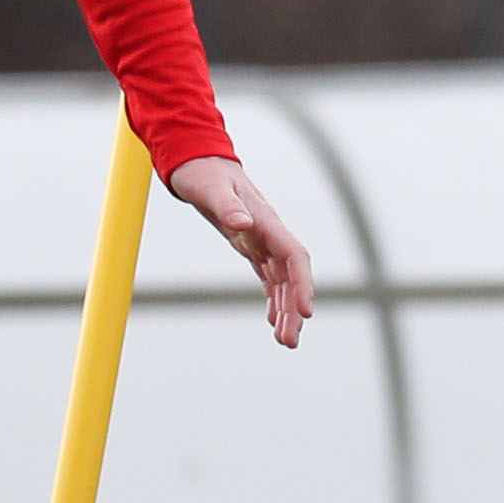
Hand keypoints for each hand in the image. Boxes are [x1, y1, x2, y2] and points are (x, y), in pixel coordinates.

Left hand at [164, 155, 315, 347]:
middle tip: (289, 341)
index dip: (303, 284)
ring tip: (285, 341)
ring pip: (282, 282)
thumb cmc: (204, 173)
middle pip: (292, 277)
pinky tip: (272, 320)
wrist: (198, 161)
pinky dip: (273, 300)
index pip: (295, 257)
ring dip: (285, 311)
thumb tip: (244, 225)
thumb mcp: (210, 188)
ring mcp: (263, 241)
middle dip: (294, 309)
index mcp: (266, 221)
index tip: (305, 311)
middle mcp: (270, 234)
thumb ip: (228, 206)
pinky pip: (269, 278)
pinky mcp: (252, 247)